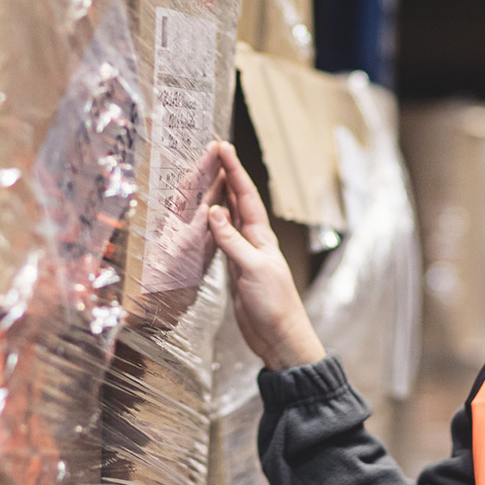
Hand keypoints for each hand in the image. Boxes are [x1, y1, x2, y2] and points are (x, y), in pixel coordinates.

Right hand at [208, 141, 325, 369]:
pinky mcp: (235, 272)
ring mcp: (245, 256)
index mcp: (263, 238)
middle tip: (213, 152)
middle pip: (239, 202)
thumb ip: (233, 242)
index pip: (246, 197)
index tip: (223, 148)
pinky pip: (221, 241)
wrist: (279, 337)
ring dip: (219, 197)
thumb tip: (214, 211)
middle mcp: (255, 242)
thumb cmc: (274, 304)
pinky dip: (212, 227)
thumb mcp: (253, 270)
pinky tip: (205, 220)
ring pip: (229, 219)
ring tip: (207, 177)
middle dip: (227, 176)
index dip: (234, 171)